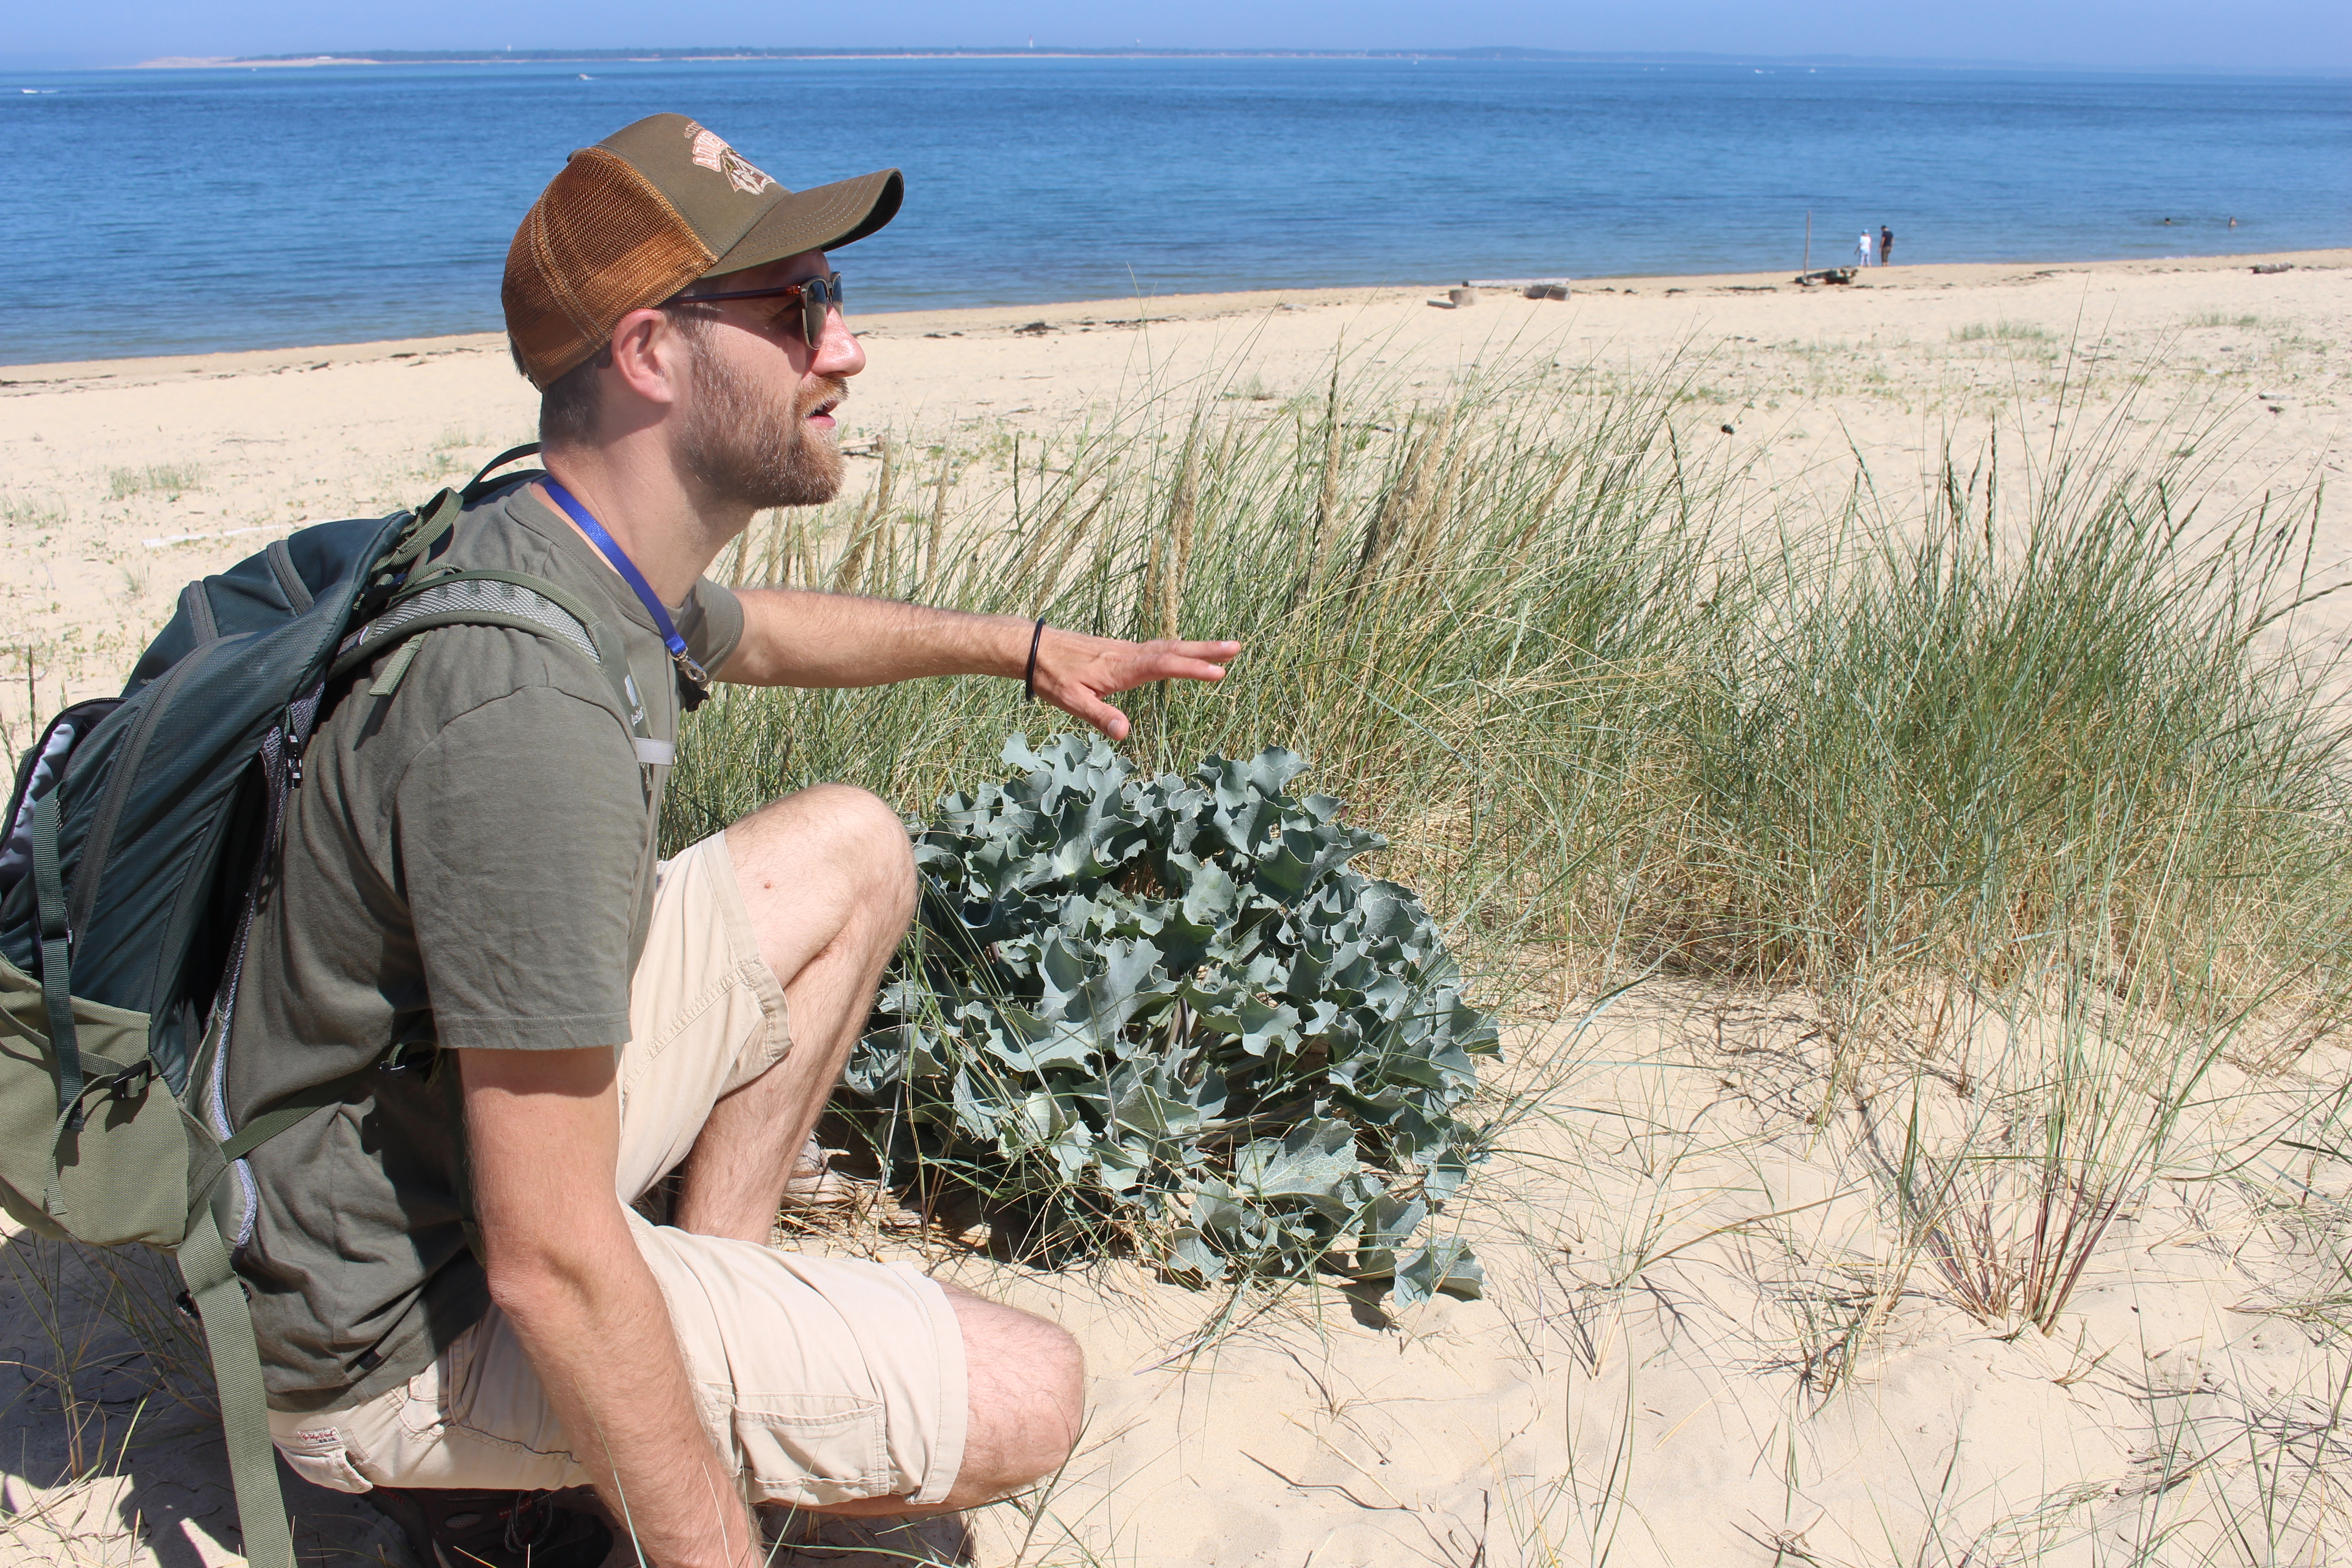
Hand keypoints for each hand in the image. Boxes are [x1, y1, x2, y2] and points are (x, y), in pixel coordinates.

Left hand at [1027, 628, 1239, 740]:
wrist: (1033, 648)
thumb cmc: (1052, 676)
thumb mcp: (1071, 702)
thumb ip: (1099, 717)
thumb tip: (1124, 734)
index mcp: (1122, 668)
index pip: (1164, 665)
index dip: (1192, 669)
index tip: (1219, 671)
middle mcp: (1128, 655)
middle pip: (1174, 649)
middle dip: (1206, 649)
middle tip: (1237, 646)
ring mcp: (1125, 650)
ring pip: (1167, 646)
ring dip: (1197, 646)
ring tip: (1223, 648)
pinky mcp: (1120, 650)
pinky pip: (1157, 647)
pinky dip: (1178, 648)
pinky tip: (1183, 652)